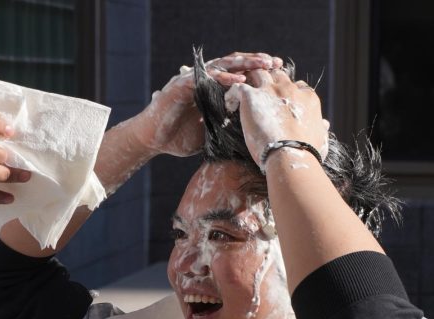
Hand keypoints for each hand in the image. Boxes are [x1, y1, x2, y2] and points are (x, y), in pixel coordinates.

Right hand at [133, 52, 283, 156]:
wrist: (154, 140)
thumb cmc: (180, 138)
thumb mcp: (213, 133)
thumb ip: (229, 128)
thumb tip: (253, 138)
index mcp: (213, 90)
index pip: (239, 75)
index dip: (258, 74)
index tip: (280, 76)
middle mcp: (205, 81)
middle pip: (234, 65)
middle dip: (256, 62)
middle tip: (277, 63)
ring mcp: (193, 81)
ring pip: (222, 65)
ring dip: (243, 64)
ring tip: (262, 64)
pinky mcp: (182, 85)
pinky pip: (204, 77)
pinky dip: (221, 77)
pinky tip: (237, 80)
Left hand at [223, 70, 328, 166]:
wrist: (289, 155)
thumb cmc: (307, 152)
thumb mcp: (321, 138)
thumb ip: (321, 128)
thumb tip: (325, 125)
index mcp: (307, 97)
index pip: (297, 85)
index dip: (287, 92)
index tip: (279, 103)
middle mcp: (290, 89)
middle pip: (277, 75)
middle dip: (269, 81)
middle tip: (259, 94)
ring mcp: (270, 90)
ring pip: (258, 73)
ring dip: (250, 81)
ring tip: (243, 95)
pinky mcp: (252, 96)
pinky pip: (238, 86)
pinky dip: (232, 93)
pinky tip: (231, 105)